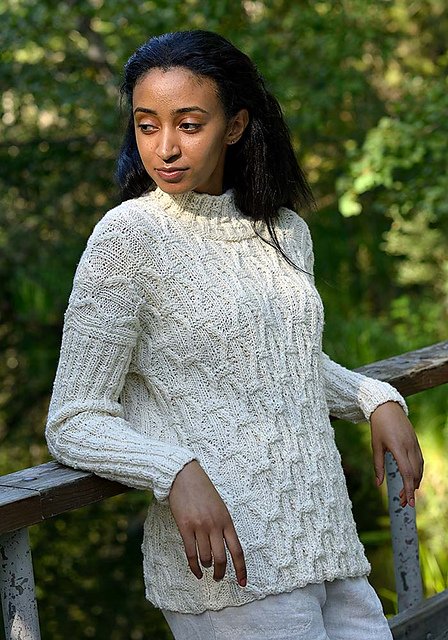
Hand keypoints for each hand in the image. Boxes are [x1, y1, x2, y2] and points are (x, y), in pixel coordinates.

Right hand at [168, 460, 246, 586]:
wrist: (184, 476)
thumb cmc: (202, 490)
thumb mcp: (219, 506)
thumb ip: (223, 525)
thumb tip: (225, 546)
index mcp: (227, 520)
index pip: (237, 550)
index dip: (241, 569)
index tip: (242, 583)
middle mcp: (215, 525)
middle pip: (222, 558)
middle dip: (220, 572)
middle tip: (218, 578)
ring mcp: (200, 526)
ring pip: (206, 557)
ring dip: (206, 566)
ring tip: (205, 567)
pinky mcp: (185, 527)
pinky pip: (191, 553)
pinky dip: (194, 566)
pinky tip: (196, 571)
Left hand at [370, 401, 423, 507]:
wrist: (387, 407)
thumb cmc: (379, 426)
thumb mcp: (375, 446)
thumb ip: (377, 466)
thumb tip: (378, 484)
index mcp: (398, 447)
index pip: (406, 472)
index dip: (408, 489)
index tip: (408, 502)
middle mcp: (409, 447)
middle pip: (414, 474)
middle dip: (410, 490)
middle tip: (402, 502)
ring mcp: (414, 444)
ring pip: (420, 468)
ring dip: (415, 483)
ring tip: (406, 494)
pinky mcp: (416, 443)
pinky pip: (420, 461)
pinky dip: (418, 472)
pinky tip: (413, 480)